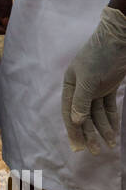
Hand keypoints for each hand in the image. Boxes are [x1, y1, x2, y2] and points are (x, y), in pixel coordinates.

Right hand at [61, 6, 125, 153]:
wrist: (119, 37)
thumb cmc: (100, 55)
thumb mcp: (88, 79)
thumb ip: (81, 101)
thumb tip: (76, 122)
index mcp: (70, 84)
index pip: (69, 112)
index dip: (74, 130)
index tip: (79, 148)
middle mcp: (80, 88)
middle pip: (83, 115)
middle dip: (90, 134)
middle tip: (96, 152)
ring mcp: (95, 88)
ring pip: (97, 114)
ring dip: (103, 129)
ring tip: (110, 145)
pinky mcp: (108, 87)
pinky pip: (108, 107)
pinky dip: (111, 119)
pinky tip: (114, 132)